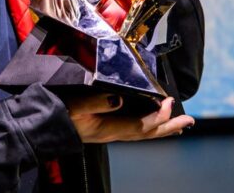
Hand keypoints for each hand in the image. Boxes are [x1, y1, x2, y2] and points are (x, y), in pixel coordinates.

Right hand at [66, 95, 193, 143]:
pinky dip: (148, 126)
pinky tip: (151, 123)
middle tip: (189, 121)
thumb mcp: (75, 106)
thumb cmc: (57, 114)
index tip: (168, 101)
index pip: (141, 125)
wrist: (43, 126)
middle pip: (147, 132)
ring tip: (178, 125)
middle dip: (169, 126)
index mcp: (108, 129)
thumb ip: (96, 102)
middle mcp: (112, 133)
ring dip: (162, 128)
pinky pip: (133, 129)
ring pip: (142, 132)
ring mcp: (109, 132)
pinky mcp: (105, 128)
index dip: (158, 115)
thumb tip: (119, 99)